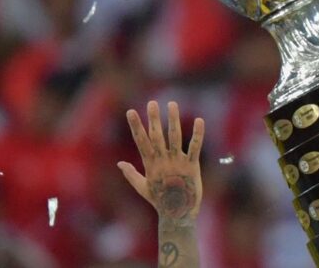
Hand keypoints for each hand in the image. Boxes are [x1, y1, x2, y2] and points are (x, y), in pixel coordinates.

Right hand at [118, 101, 204, 228]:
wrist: (178, 215)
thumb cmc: (160, 201)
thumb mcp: (143, 188)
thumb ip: (131, 174)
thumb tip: (119, 163)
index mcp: (150, 164)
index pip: (141, 141)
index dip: (136, 126)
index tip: (130, 111)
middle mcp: (163, 161)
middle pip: (157, 136)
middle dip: (153, 118)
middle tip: (152, 102)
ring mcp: (178, 163)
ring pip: (175, 137)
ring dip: (173, 120)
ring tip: (172, 104)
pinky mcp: (192, 166)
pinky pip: (195, 147)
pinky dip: (198, 134)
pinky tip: (199, 120)